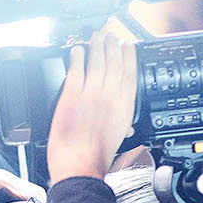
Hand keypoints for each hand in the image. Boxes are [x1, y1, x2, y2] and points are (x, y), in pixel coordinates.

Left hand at [46, 33, 137, 182]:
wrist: (79, 166)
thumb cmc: (96, 158)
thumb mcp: (119, 138)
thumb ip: (122, 124)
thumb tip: (126, 124)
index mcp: (124, 107)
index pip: (130, 74)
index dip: (129, 57)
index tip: (128, 46)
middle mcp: (110, 97)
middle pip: (114, 63)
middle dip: (113, 46)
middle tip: (110, 35)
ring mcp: (91, 94)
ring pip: (97, 62)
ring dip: (97, 46)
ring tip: (96, 37)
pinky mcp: (72, 96)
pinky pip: (76, 71)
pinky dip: (77, 57)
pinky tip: (77, 50)